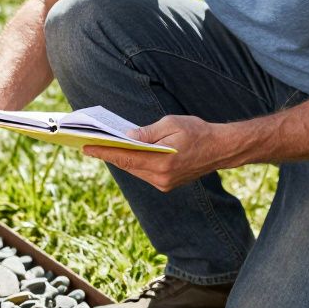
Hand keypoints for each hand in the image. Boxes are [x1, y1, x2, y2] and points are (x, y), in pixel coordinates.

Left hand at [81, 115, 230, 191]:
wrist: (221, 148)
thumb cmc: (197, 131)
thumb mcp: (171, 123)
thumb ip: (148, 132)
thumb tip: (127, 138)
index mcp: (162, 161)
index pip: (125, 157)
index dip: (104, 152)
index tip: (86, 148)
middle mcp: (161, 177)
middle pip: (127, 166)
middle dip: (109, 155)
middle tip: (91, 144)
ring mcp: (165, 183)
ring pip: (135, 171)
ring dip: (121, 160)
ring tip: (104, 148)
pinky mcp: (168, 184)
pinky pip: (144, 173)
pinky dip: (134, 164)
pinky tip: (125, 154)